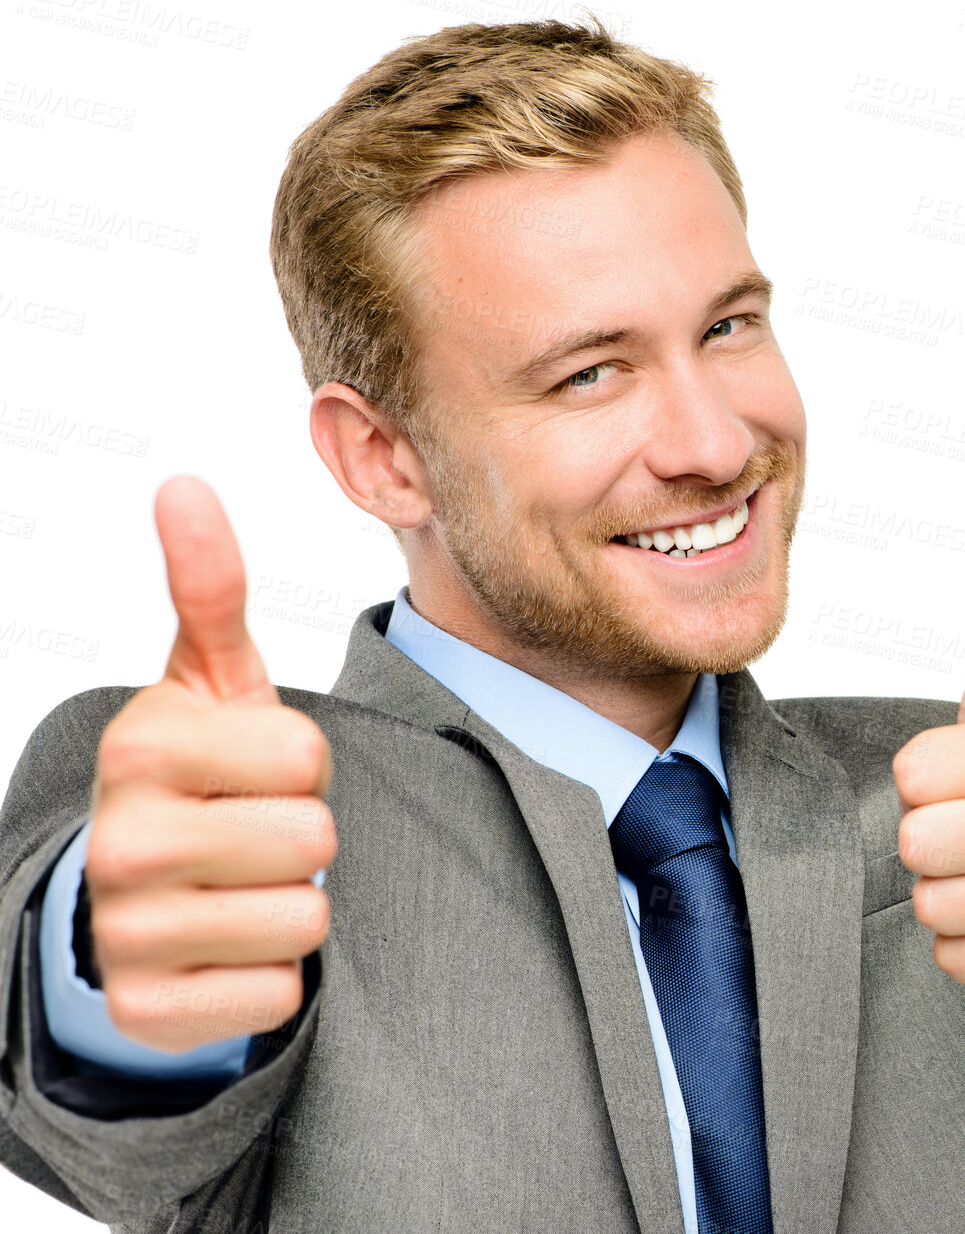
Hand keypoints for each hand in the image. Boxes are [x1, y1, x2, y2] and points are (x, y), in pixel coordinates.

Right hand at [84, 476, 336, 1052]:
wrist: (137, 891)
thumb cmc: (198, 773)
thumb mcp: (207, 681)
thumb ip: (208, 587)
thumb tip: (184, 485)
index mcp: (143, 747)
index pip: (306, 757)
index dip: (302, 764)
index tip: (254, 770)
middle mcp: (121, 842)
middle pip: (312, 838)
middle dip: (302, 835)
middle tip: (250, 832)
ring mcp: (129, 933)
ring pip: (304, 918)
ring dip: (292, 904)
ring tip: (241, 885)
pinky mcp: (153, 1009)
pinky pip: (281, 993)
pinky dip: (271, 974)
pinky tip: (224, 946)